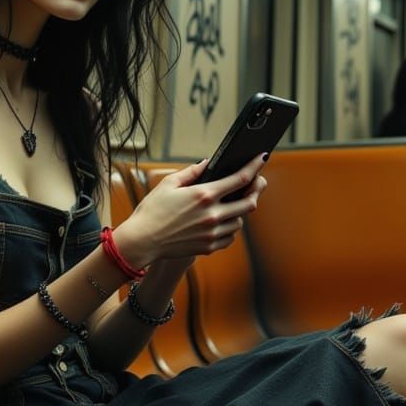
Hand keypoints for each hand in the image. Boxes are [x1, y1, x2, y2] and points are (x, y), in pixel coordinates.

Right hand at [115, 155, 268, 263]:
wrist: (142, 240)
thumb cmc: (152, 210)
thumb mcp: (169, 184)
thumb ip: (192, 172)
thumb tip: (208, 163)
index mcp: (204, 195)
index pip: (240, 179)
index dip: (255, 167)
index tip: (263, 158)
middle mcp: (212, 215)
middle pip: (249, 203)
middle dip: (257, 190)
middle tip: (257, 183)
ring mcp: (212, 233)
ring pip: (240, 221)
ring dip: (240, 211)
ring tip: (234, 203)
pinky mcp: (209, 246)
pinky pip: (230, 237)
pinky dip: (230, 229)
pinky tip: (223, 221)